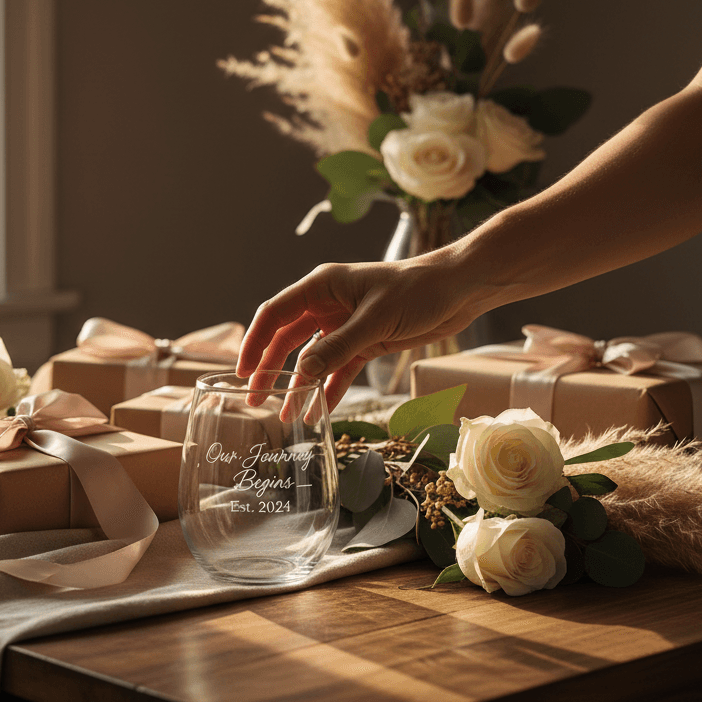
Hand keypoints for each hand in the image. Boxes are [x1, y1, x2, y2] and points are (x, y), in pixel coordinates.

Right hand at [237, 257, 475, 411]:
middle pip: (287, 340)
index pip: (275, 315)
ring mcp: (345, 326)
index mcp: (322, 287)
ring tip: (285, 414)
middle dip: (270, 369)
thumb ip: (338, 346)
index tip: (241, 372)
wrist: (460, 289)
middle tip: (256, 399)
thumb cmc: (418, 290)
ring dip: (299, 386)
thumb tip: (303, 372)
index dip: (254, 342)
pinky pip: (338, 370)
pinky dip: (328, 390)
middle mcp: (327, 306)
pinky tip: (318, 412)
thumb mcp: (376, 319)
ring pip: (311, 359)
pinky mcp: (365, 343)